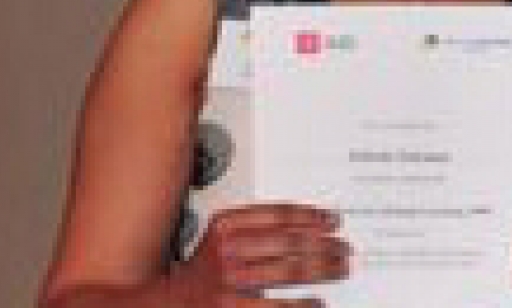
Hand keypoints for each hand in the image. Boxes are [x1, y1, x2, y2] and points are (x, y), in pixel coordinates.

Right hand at [172, 203, 348, 304]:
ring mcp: (230, 279)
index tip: (333, 220)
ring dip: (324, 269)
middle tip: (345, 248)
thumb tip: (310, 224)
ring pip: (291, 269)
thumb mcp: (221, 236)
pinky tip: (319, 303)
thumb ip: (255, 225)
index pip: (279, 213)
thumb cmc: (201, 270)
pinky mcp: (231, 307)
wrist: (166, 303)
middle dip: (325, 244)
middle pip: (291, 240)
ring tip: (342, 268)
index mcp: (225, 224)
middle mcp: (228, 248)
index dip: (312, 216)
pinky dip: (304, 304)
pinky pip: (279, 305)